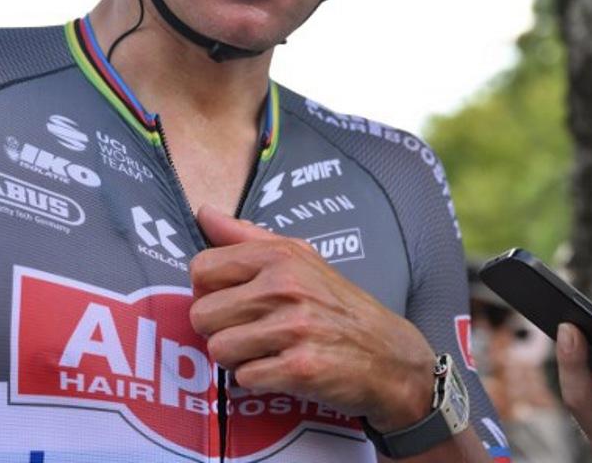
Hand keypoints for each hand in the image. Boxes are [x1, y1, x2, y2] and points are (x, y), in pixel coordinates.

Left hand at [189, 205, 434, 429]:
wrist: (390, 356)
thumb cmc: (337, 305)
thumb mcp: (300, 257)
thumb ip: (246, 236)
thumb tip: (203, 213)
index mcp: (278, 256)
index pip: (201, 269)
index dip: (208, 291)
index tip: (229, 300)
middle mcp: (284, 287)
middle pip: (202, 314)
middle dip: (220, 329)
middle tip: (250, 331)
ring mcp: (293, 328)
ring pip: (218, 348)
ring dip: (237, 357)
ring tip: (266, 350)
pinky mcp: (300, 368)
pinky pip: (244, 377)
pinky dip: (258, 379)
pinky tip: (281, 369)